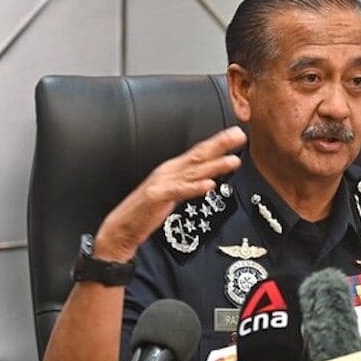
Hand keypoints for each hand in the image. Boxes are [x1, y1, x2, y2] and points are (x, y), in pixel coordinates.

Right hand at [94, 126, 246, 260]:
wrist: (122, 226)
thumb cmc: (146, 210)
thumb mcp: (172, 192)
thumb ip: (189, 183)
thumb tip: (210, 177)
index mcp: (173, 169)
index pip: (200, 152)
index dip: (219, 142)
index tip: (236, 133)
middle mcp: (169, 171)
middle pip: (199, 155)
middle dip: (220, 145)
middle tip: (238, 135)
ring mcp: (162, 183)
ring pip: (193, 172)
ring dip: (214, 166)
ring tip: (233, 160)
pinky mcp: (157, 197)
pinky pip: (179, 192)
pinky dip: (195, 188)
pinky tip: (209, 185)